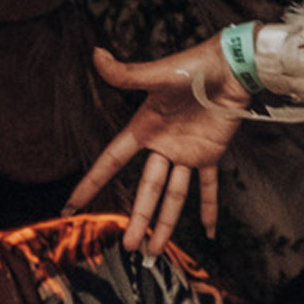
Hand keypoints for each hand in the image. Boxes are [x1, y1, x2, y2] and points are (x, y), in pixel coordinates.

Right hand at [67, 41, 245, 251]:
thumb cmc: (192, 67)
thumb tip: (96, 54)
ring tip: (155, 249)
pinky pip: (210, 186)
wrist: (231, 68)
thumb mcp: (157, 75)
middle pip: (146, 189)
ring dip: (165, 222)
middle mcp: (161, 145)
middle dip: (138, 218)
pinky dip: (210, 207)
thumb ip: (126, 74)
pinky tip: (209, 231)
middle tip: (130, 246)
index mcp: (142, 128)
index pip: (112, 161)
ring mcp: (186, 153)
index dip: (91, 183)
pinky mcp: (210, 154)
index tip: (72, 205)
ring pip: (173, 195)